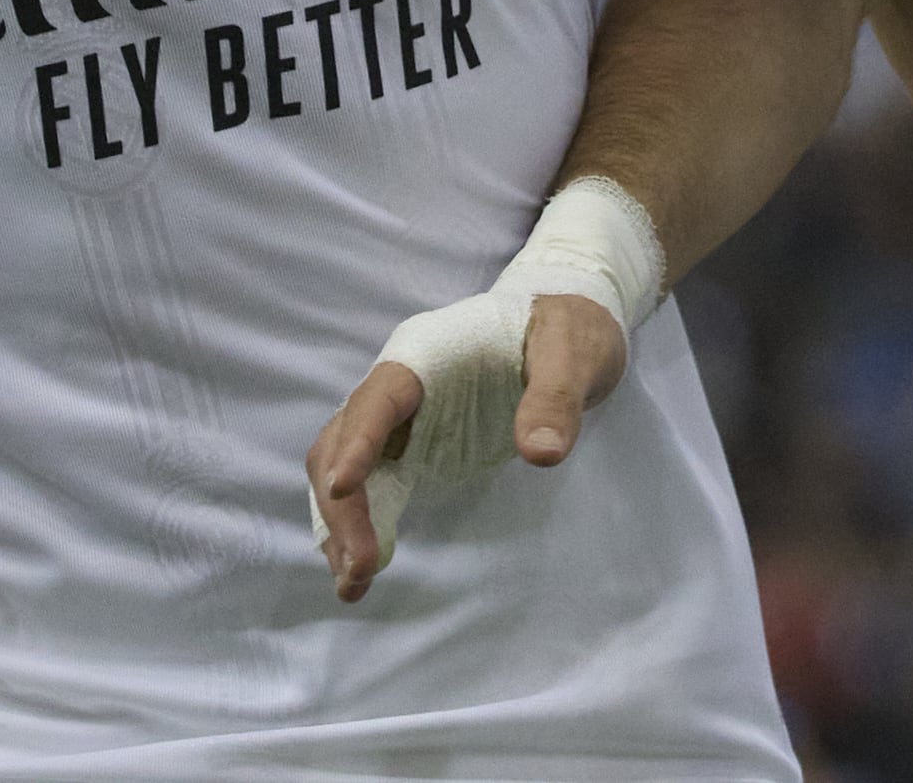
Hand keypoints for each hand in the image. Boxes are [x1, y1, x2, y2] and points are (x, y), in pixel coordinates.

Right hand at [305, 289, 625, 603]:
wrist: (565, 328)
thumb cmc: (564, 332)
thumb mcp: (572, 357)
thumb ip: (555, 399)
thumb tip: (541, 454)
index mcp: (425, 353)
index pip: (378, 398)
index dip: (357, 442)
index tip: (343, 488)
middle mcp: (398, 386)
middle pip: (342, 439)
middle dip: (342, 504)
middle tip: (363, 566)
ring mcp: (401, 419)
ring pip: (343, 465)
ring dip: (340, 523)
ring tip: (355, 584)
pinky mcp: (413, 447)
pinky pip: (371, 485)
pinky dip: (362, 524)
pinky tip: (367, 567)